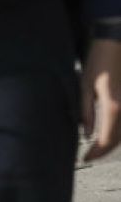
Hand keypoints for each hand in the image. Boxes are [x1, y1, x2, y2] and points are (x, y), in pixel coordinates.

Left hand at [81, 39, 120, 160]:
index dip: (96, 152)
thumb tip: (86, 134)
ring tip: (97, 146)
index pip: (106, 140)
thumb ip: (86, 112)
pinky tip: (109, 131)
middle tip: (90, 155)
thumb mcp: (85, 86)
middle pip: (119, 139)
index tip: (84, 158)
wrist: (117, 43)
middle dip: (104, 150)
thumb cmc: (99, 62)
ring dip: (113, 141)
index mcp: (114, 108)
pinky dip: (119, 131)